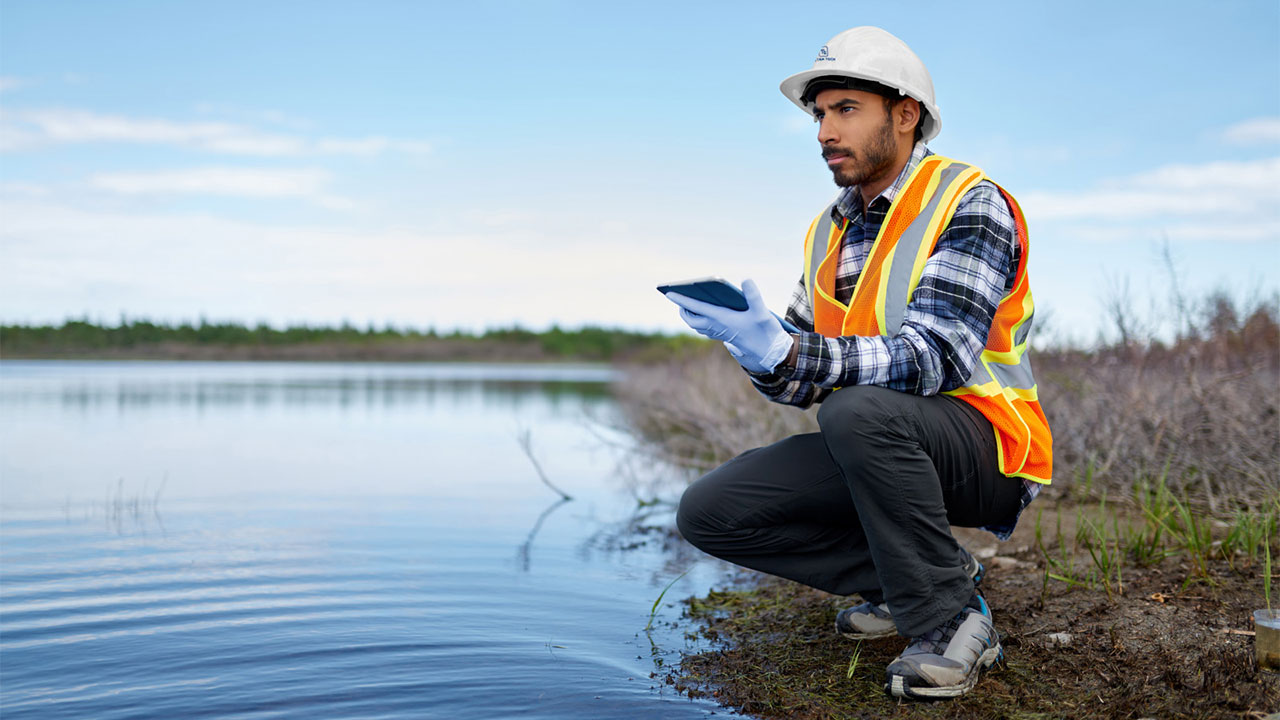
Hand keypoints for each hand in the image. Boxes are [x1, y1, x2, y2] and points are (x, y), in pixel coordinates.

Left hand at [664, 279, 792, 372]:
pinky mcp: (726, 336)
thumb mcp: (762, 312)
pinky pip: (706, 328)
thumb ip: (754, 296)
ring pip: (698, 325)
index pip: (696, 307)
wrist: (771, 353)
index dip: (682, 299)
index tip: (669, 292)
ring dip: (691, 315)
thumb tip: (745, 279)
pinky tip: (706, 311)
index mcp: (722, 319)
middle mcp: (718, 327)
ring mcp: (721, 333)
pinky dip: (701, 320)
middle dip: (683, 308)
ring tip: (689, 302)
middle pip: (692, 319)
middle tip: (678, 297)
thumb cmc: (766, 332)